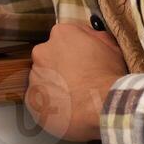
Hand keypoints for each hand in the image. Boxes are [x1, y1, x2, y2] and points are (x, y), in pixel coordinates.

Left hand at [25, 23, 125, 141]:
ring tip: (73, 97)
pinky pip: (38, 101)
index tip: (81, 61)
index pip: (63, 37)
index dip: (74, 51)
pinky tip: (66, 109)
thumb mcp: (112, 47)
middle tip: (77, 80)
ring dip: (54, 86)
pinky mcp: (32, 100)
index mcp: (62, 34)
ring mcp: (35, 76)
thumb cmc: (108, 77)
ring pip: (42, 79)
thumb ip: (95, 37)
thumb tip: (90, 37)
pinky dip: (49, 105)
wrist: (103, 105)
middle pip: (48, 57)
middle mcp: (43, 52)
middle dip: (59, 67)